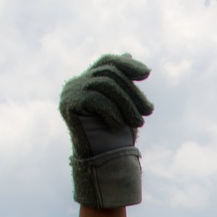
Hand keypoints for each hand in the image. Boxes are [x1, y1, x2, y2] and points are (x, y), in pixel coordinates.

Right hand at [59, 54, 153, 208]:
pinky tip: (118, 126)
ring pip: (104, 84)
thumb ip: (125, 84)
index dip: (127, 64)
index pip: (108, 62)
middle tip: (149, 112)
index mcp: (91, 81)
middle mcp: (78, 83)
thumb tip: (127, 53)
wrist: (104, 163)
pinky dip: (112, 112)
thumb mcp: (126, 107)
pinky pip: (95, 98)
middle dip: (133, 92)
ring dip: (127, 104)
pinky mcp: (68, 105)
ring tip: (139, 123)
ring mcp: (70, 93)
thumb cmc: (117, 137)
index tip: (147, 73)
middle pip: (109, 73)